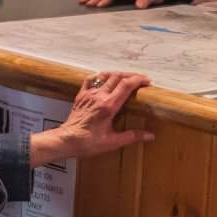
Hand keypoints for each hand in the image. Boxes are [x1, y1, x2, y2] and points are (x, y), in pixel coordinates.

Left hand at [33, 72, 153, 165]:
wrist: (66, 140)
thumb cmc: (87, 142)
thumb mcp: (112, 142)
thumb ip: (132, 136)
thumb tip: (150, 135)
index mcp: (108, 106)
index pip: (126, 85)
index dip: (138, 80)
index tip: (147, 81)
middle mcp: (99, 96)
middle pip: (118, 77)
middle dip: (131, 75)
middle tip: (141, 79)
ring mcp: (89, 94)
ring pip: (105, 76)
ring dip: (118, 74)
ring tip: (126, 78)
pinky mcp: (81, 95)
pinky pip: (91, 79)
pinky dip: (100, 76)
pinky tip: (105, 78)